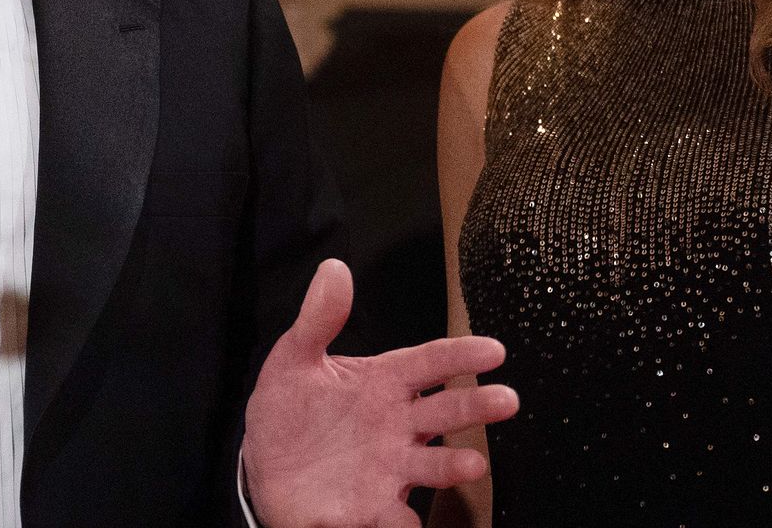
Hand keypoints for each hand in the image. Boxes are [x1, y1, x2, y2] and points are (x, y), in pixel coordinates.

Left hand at [243, 260, 516, 527]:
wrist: (265, 468)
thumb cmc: (289, 410)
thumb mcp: (293, 360)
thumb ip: (319, 319)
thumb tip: (333, 269)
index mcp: (384, 383)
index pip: (431, 362)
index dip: (461, 355)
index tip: (494, 350)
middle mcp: (398, 425)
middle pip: (445, 411)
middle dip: (476, 406)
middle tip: (506, 400)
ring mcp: (391, 467)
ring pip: (433, 465)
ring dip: (454, 465)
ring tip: (472, 464)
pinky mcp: (374, 508)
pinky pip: (396, 518)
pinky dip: (405, 524)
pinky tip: (408, 523)